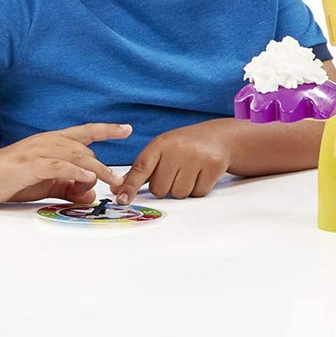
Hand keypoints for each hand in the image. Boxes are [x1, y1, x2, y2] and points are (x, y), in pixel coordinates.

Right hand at [0, 123, 131, 203]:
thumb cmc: (10, 178)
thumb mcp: (45, 184)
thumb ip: (68, 188)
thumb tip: (90, 196)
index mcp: (52, 142)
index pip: (84, 133)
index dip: (106, 130)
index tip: (127, 129)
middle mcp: (48, 141)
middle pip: (85, 150)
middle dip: (103, 169)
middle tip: (116, 186)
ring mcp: (39, 151)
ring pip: (77, 156)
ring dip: (98, 169)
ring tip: (114, 181)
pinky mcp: (30, 164)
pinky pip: (58, 166)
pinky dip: (75, 171)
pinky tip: (87, 177)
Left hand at [110, 121, 231, 204]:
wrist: (219, 137)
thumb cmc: (184, 146)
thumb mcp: (161, 151)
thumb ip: (140, 171)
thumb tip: (117, 190)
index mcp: (160, 144)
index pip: (141, 168)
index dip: (130, 186)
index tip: (122, 199)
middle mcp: (176, 149)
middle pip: (160, 189)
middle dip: (165, 187)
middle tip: (175, 172)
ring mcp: (196, 157)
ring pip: (179, 194)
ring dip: (182, 189)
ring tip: (189, 172)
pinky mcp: (213, 166)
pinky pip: (197, 193)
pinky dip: (198, 189)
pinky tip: (201, 175)